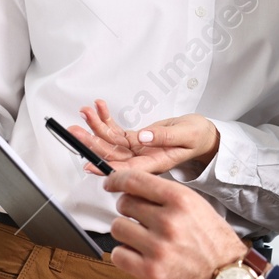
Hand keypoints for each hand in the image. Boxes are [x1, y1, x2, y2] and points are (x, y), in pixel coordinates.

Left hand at [65, 100, 219, 175]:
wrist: (202, 135)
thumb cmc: (198, 137)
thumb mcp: (187, 135)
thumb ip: (165, 137)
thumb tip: (142, 137)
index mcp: (155, 163)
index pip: (127, 170)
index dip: (107, 168)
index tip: (89, 164)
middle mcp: (142, 159)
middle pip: (112, 154)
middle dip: (92, 143)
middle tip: (76, 132)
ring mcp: (138, 150)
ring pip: (111, 142)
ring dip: (96, 127)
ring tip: (85, 112)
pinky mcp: (136, 140)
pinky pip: (116, 131)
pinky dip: (106, 119)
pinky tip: (99, 108)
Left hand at [103, 169, 246, 278]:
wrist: (226, 274)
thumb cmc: (212, 240)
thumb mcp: (195, 205)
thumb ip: (164, 195)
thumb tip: (130, 188)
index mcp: (181, 200)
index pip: (134, 180)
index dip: (116, 180)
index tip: (111, 183)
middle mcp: (169, 221)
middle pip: (123, 204)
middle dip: (129, 210)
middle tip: (142, 220)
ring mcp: (159, 247)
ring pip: (117, 228)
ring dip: (127, 233)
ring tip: (144, 239)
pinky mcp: (151, 271)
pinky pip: (118, 254)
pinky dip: (125, 255)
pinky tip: (141, 255)